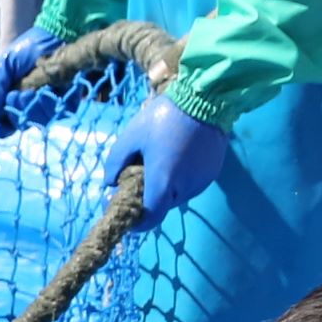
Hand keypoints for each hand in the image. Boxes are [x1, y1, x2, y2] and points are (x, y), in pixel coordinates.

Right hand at [0, 20, 66, 119]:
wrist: (54, 35)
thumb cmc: (27, 49)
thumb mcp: (4, 66)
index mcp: (15, 100)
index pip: (8, 123)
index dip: (4, 126)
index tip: (1, 123)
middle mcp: (33, 105)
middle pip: (23, 123)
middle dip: (17, 110)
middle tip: (15, 95)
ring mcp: (52, 103)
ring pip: (41, 119)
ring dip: (33, 106)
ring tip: (31, 91)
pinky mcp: (70, 99)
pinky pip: (60, 112)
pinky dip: (51, 102)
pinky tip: (47, 88)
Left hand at [101, 90, 227, 226]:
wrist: (207, 98)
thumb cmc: (164, 117)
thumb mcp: (130, 137)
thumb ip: (115, 163)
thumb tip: (109, 183)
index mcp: (163, 183)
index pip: (149, 219)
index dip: (135, 223)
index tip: (125, 212)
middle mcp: (185, 189)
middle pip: (162, 205)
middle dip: (147, 198)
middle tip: (135, 176)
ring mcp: (201, 182)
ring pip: (177, 195)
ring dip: (165, 187)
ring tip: (157, 161)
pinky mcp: (212, 173)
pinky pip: (191, 184)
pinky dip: (180, 178)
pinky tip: (175, 156)